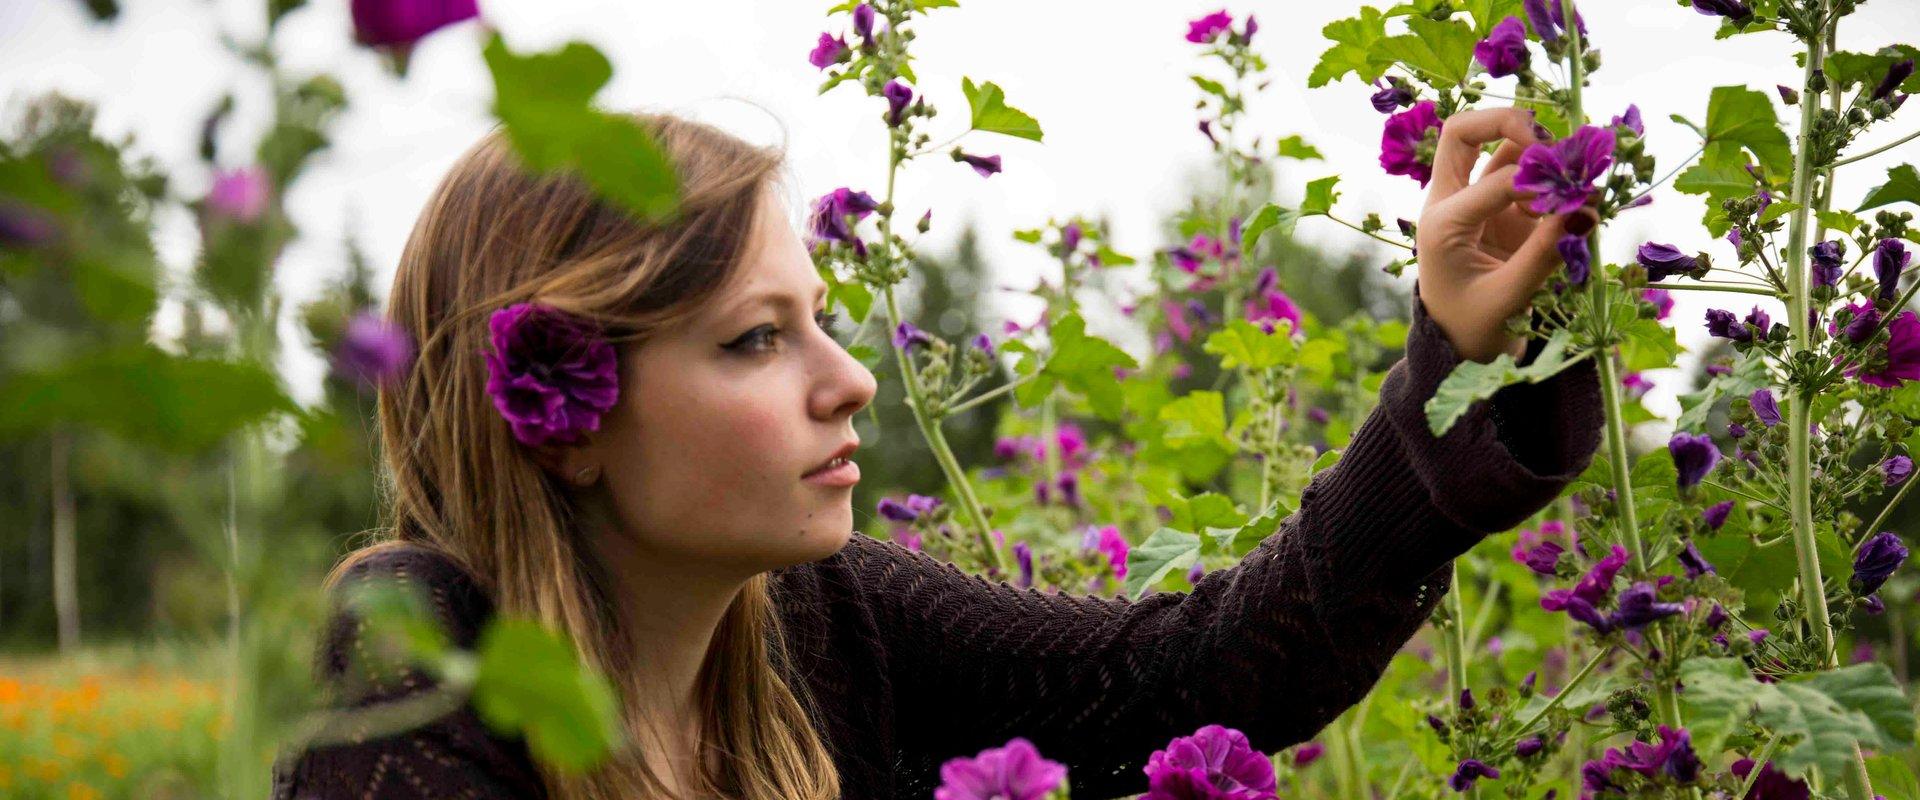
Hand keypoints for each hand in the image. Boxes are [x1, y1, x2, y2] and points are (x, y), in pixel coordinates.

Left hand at [1415, 108, 1600, 363]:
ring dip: (1539, 149)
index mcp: (1442, 224)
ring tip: (1580, 169)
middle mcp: (1452, 203)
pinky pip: (1525, 176)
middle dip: (1508, 121)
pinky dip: (1551, 177)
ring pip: (1500, 149)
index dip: (1539, 184)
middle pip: (1464, 132)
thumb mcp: (1507, 298)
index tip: (1579, 198)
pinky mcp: (1501, 212)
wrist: (1455, 348)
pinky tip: (1577, 196)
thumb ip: (1545, 254)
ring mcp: (1476, 203)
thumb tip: (1587, 210)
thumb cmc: (1471, 328)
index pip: (1493, 182)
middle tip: (1552, 140)